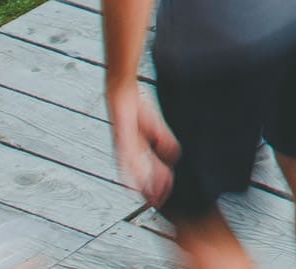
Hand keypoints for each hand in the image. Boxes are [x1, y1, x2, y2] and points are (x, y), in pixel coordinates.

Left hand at [109, 83, 179, 206]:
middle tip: (157, 203)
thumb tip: (174, 157)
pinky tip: (134, 182)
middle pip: (142, 175)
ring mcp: (125, 148)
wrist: (122, 93)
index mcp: (138, 151)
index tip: (163, 197)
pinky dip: (131, 172)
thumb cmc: (135, 108)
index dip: (158, 184)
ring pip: (135, 172)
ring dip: (144, 185)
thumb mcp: (156, 127)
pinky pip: (127, 159)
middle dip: (150, 190)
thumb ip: (164, 142)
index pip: (151, 171)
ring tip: (150, 197)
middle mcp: (130, 153)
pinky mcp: (121, 141)